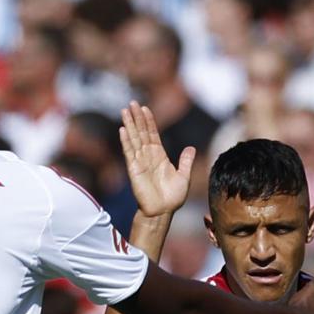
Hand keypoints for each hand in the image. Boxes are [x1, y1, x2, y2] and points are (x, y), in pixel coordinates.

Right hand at [119, 101, 193, 216]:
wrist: (163, 211)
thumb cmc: (173, 198)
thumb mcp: (184, 177)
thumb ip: (185, 161)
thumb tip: (191, 148)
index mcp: (159, 156)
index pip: (152, 134)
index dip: (148, 121)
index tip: (145, 108)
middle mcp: (148, 156)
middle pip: (141, 132)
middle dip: (137, 117)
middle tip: (132, 102)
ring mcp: (140, 161)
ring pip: (133, 139)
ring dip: (129, 124)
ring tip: (125, 110)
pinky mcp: (134, 169)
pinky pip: (129, 152)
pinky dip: (125, 141)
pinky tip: (122, 129)